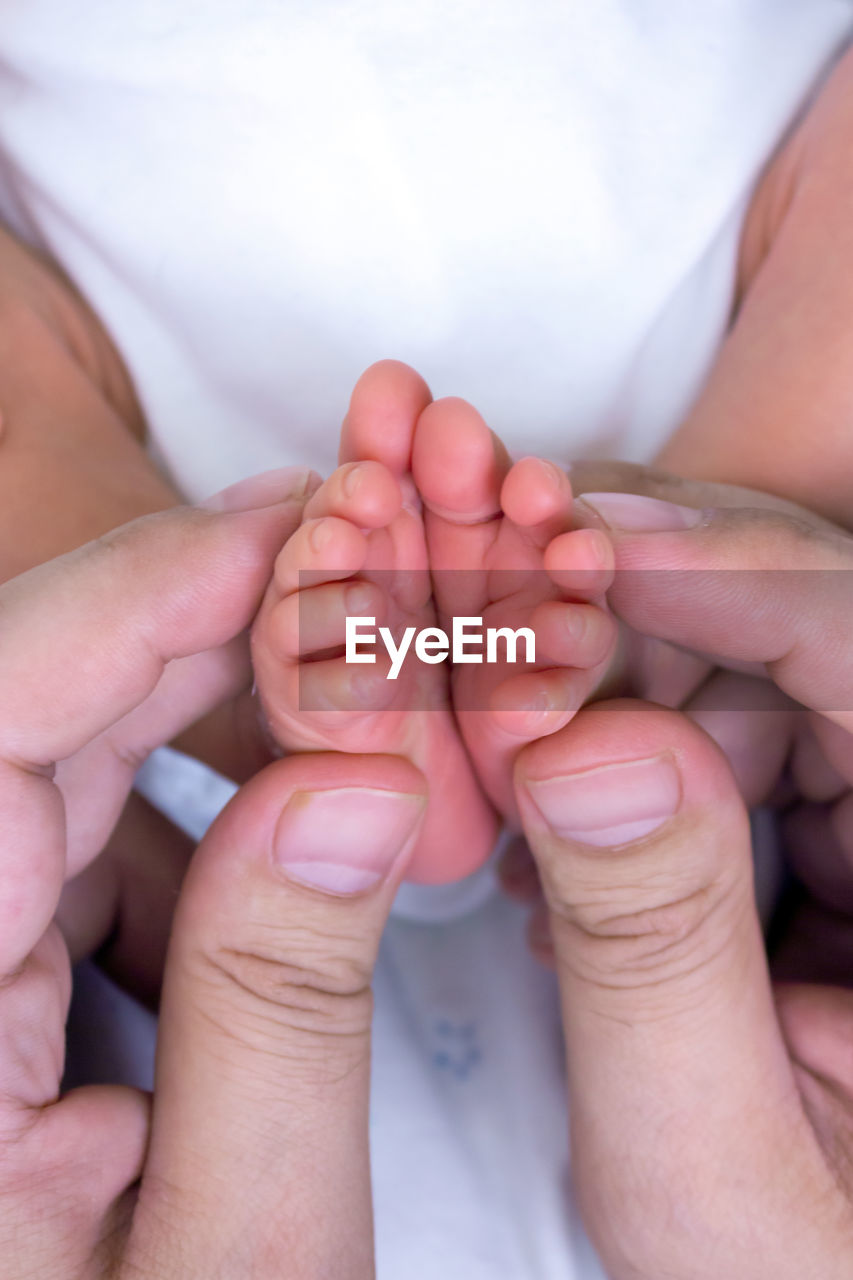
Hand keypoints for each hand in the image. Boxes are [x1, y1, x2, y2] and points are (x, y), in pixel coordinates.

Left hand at [0, 476, 426, 1276]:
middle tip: (366, 581)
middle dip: (207, 620)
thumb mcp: (236, 1263)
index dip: (152, 585)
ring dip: (209, 699)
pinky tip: (297, 800)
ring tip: (357, 683)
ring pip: (54, 748)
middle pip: (30, 700)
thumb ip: (282, 1016)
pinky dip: (191, 788)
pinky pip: (68, 823)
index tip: (304, 523)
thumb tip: (359, 782)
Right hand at [507, 489, 852, 1276]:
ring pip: (744, 648)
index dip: (727, 571)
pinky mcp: (826, 796)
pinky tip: (542, 794)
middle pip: (799, 618)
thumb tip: (580, 747)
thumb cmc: (793, 1263)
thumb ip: (654, 958)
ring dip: (603, 669)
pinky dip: (613, 721)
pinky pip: (720, 705)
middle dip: (626, 611)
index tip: (573, 550)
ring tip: (497, 747)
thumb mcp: (709, 1162)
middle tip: (491, 643)